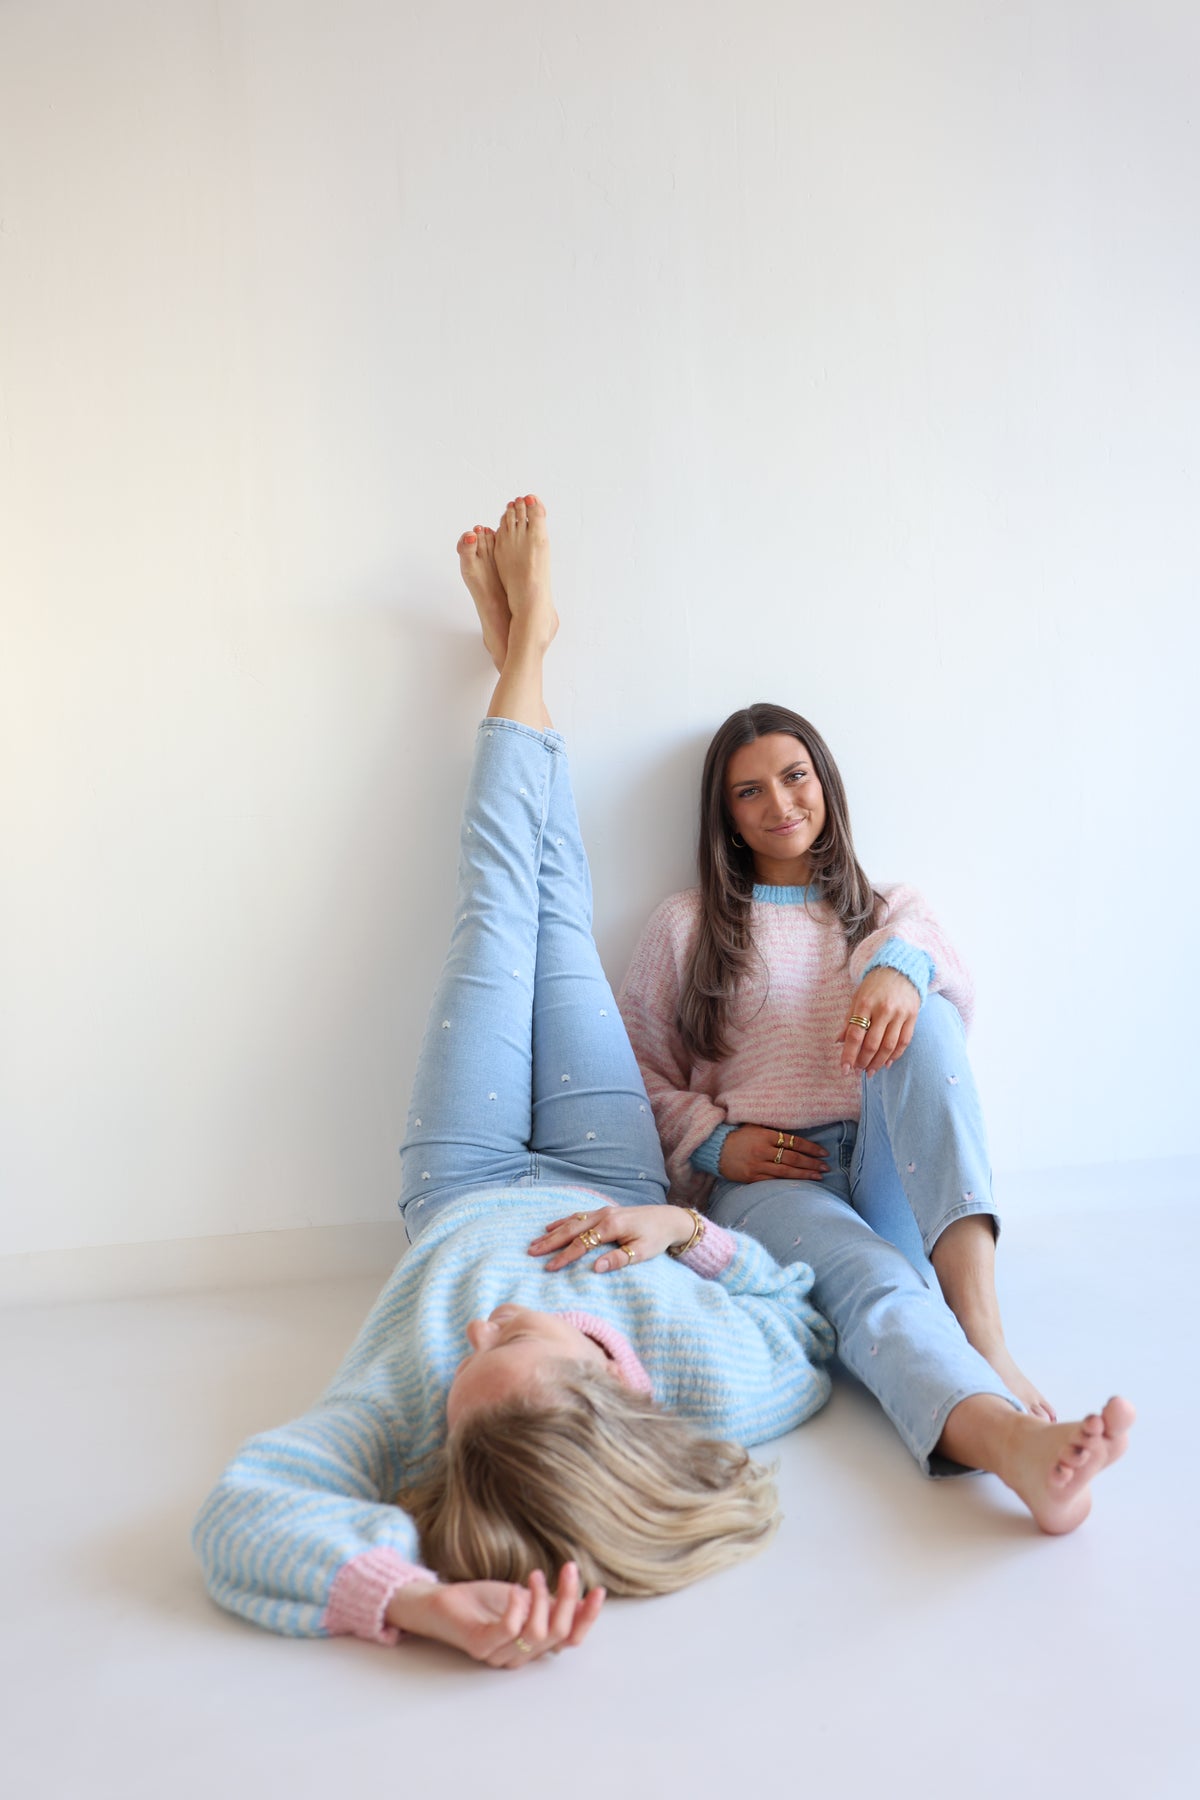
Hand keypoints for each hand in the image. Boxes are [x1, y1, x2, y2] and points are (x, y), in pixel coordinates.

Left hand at [386, 1565, 603, 1668]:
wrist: (440, 1604)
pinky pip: (509, 1630)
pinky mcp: (481, 1645)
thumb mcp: (524, 1598)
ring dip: (542, 1598)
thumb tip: (581, 1596)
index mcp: (534, 1647)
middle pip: (559, 1634)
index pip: (570, 1641)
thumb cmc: (483, 1602)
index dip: (587, 1618)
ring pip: (538, 1634)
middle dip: (569, 1598)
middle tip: (569, 1568)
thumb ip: (549, 1603)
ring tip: (535, 1574)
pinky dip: (517, 1607)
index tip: (598, 1590)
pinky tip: (516, 1589)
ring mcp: (500, 1654)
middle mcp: (520, 1656)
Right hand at [529, 1203, 692, 1271]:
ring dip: (553, 1232)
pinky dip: (563, 1221)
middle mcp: (603, 1216)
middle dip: (550, 1242)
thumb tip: (595, 1268)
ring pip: (572, 1221)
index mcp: (611, 1226)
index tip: (549, 1268)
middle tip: (531, 1252)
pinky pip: (578, 1216)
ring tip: (535, 1242)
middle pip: (571, 1230)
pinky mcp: (604, 1212)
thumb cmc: (656, 1237)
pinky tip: (551, 1227)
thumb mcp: (643, 1251)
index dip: (564, 1257)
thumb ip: (619, 1259)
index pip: (582, 1244)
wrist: (668, 1218)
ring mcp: (602, 1212)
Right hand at [717, 1125, 829, 1183]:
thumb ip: (772, 1129)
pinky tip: (800, 1183)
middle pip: (793, 1158)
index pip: (793, 1141)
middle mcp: (762, 1150)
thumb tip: (795, 1132)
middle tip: (826, 1167)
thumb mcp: (754, 1126)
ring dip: (805, 1174)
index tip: (823, 1153)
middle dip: (812, 1163)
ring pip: (786, 1171)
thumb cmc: (737, 1135)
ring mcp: (757, 1165)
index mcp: (764, 1135)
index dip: (810, 1147)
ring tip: (819, 1176)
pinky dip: (788, 1182)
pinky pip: (774, 1180)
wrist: (714, 1149)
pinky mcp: (752, 1177)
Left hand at [837, 967, 919, 1075]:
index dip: (848, 1054)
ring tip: (870, 1071)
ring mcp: (900, 1014)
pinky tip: (886, 1063)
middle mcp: (883, 1009)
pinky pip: (904, 1042)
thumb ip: (848, 1019)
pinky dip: (895, 1055)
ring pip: (889, 1046)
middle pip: (872, 1044)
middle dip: (863, 1061)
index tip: (844, 1068)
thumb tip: (838, 1041)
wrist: (901, 968)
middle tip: (857, 1070)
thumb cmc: (874, 985)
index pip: (855, 1034)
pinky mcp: (912, 1017)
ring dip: (878, 1062)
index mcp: (865, 1003)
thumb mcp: (857, 997)